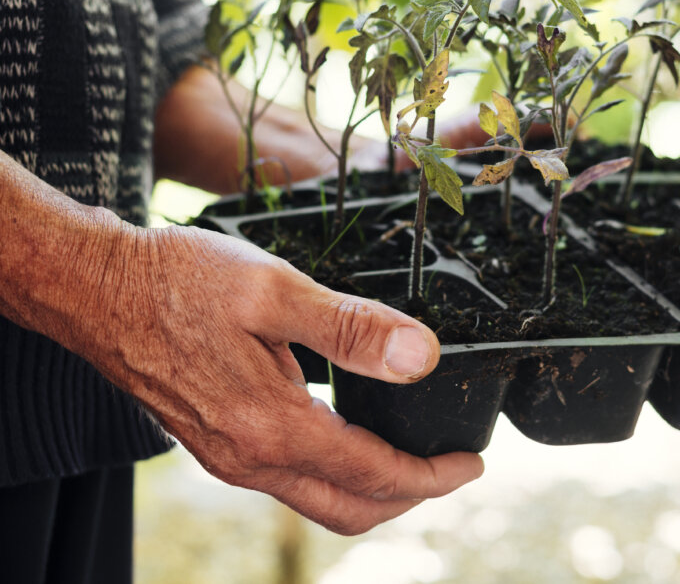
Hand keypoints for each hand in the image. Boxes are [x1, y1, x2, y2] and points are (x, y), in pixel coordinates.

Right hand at [97, 224, 483, 534]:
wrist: (98, 288)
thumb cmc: (179, 281)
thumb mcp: (275, 291)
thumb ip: (354, 328)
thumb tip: (423, 357)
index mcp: (272, 428)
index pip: (375, 474)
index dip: (432, 475)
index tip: (471, 464)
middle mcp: (250, 459)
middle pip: (350, 508)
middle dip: (409, 496)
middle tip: (449, 468)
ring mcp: (228, 458)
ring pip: (319, 500)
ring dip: (372, 489)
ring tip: (411, 457)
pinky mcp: (216, 445)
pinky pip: (289, 481)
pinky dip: (334, 474)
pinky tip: (350, 438)